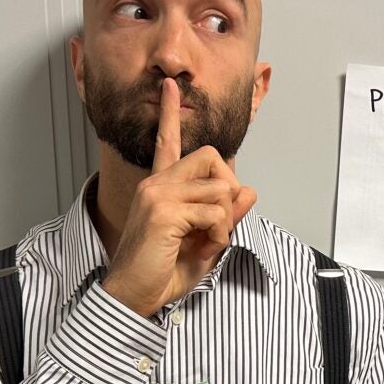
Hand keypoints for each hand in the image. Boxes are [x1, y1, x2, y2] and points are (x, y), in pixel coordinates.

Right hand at [102, 77, 256, 317]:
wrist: (134, 295)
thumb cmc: (162, 271)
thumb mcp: (205, 243)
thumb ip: (226, 217)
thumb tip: (249, 192)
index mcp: (160, 187)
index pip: (167, 142)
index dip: (170, 115)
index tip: (170, 87)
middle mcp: (156, 184)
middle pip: (212, 158)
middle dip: (229, 189)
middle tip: (219, 221)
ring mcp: (157, 194)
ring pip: (220, 190)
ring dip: (224, 223)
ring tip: (204, 243)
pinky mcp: (163, 211)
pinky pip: (215, 213)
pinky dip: (218, 235)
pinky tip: (199, 248)